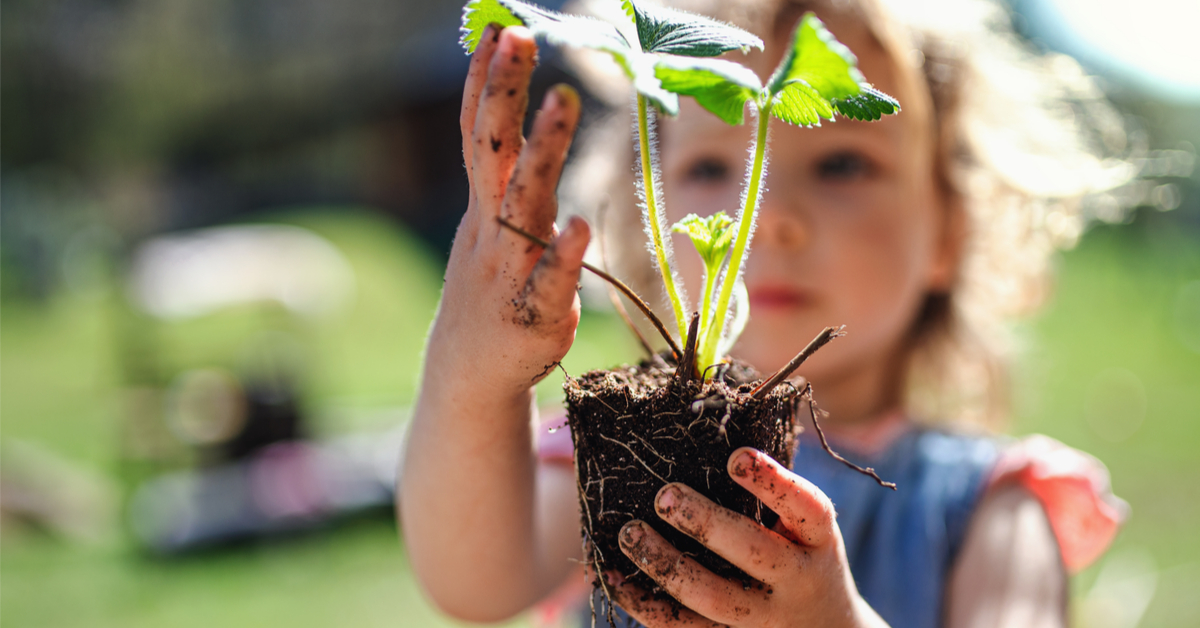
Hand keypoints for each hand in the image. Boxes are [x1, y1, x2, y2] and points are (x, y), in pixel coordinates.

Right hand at [428, 24, 588, 398]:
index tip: (499, 27)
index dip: (488, 82)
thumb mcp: (490, 225)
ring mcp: (510, 269)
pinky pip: (549, 281)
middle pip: (494, 152)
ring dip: (541, 153)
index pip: (480, 133)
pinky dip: (562, 255)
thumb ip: (505, 175)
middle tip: (519, 37)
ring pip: (523, 205)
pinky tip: (578, 226)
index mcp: (485, 206)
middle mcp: (492, 229)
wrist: (470, 374)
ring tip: (559, 102)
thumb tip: (515, 113)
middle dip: (504, 93)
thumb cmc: (492, 287)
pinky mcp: (535, 314)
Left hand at [611, 447, 887, 627]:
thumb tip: (702, 422)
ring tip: (630, 532)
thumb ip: (769, 488)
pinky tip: (610, 574)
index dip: (773, 482)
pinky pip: (680, 625)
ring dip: (665, 565)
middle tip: (665, 496)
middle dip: (707, 525)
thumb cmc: (801, 555)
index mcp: (818, 540)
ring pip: (713, 598)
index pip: (806, 508)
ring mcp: (762, 618)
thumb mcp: (804, 525)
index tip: (735, 456)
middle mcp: (796, 580)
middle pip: (755, 554)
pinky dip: (641, 602)